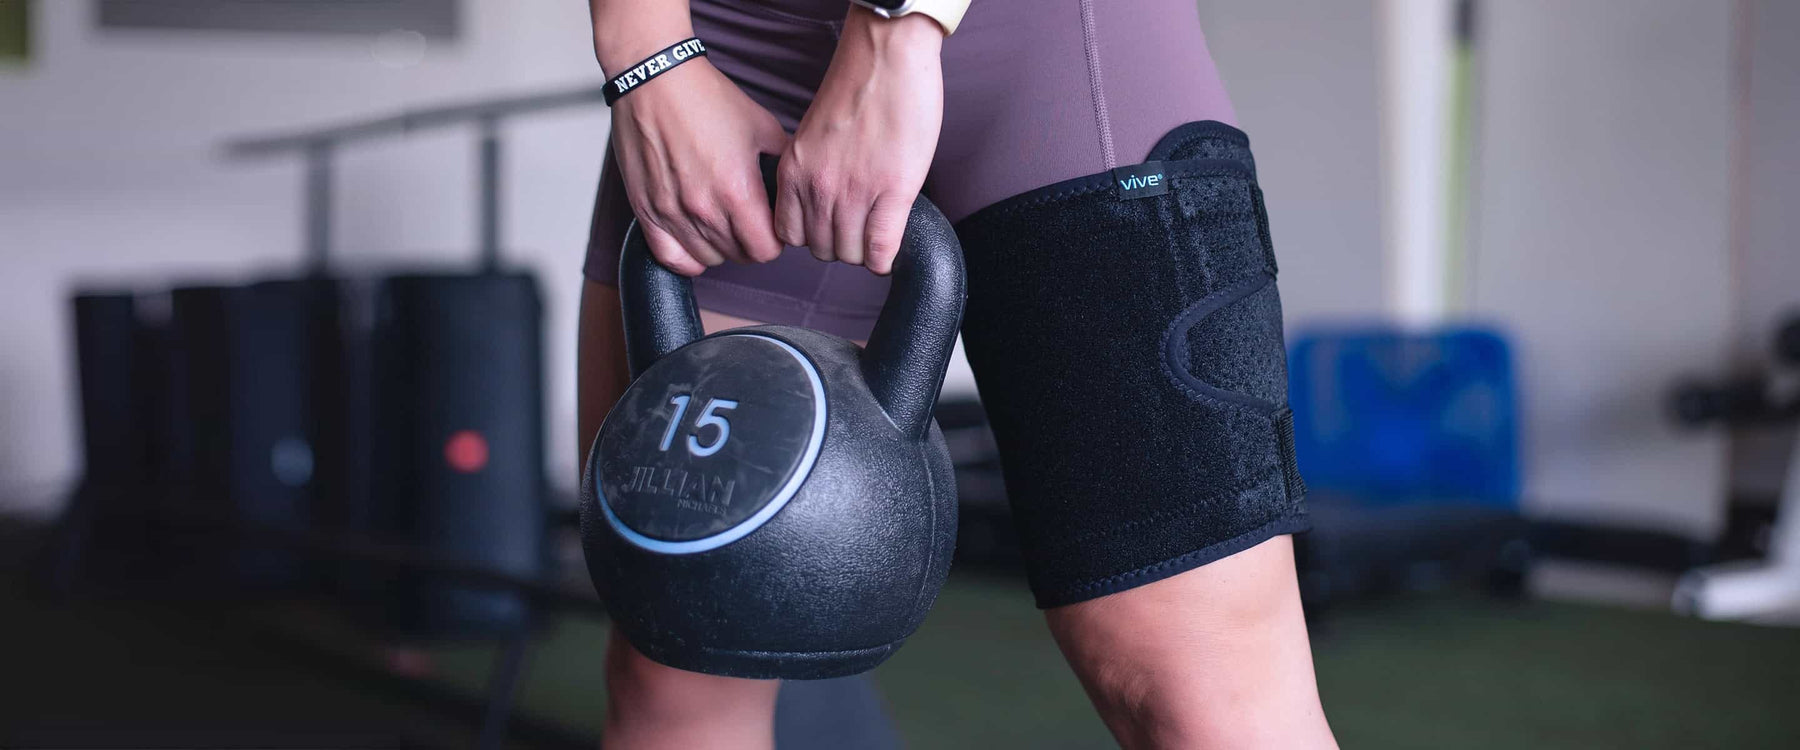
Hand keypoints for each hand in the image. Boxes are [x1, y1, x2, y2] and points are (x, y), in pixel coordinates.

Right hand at [604, 31, 789, 275]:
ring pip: (708, 258)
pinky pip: (670, 257)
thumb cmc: (707, 98)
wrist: (654, 81)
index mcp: (737, 190)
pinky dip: (687, 256)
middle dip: (751, 242)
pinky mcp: (646, 210)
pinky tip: (696, 239)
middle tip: (750, 220)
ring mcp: (672, 212)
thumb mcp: (762, 126)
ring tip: (723, 223)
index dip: (775, 240)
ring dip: (722, 247)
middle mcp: (703, 208)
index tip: (772, 224)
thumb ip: (784, 162)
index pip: (766, 250)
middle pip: (739, 256)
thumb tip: (798, 185)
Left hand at [775, 7, 944, 274]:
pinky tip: (890, 248)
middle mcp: (818, 186)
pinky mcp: (891, 193)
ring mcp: (854, 193)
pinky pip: (880, 249)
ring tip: (876, 235)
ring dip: (864, 251)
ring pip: (850, 254)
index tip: (827, 229)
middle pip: (821, 249)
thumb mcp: (812, 136)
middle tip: (857, 231)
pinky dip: (885, 257)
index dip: (811, 236)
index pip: (788, 234)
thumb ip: (811, 170)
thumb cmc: (855, 87)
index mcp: (794, 170)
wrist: (886, 57)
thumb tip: (822, 203)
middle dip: (840, 245)